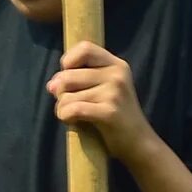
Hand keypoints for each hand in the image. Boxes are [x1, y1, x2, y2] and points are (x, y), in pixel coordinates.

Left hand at [46, 42, 161, 159]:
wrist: (138, 143)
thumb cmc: (116, 116)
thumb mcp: (104, 89)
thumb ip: (79, 80)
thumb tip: (52, 85)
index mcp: (117, 65)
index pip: (85, 48)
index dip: (68, 61)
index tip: (69, 77)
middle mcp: (118, 75)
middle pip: (68, 75)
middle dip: (61, 92)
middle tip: (70, 103)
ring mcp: (115, 93)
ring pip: (67, 95)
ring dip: (62, 107)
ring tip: (72, 115)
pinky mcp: (110, 112)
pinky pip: (73, 109)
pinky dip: (65, 116)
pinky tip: (72, 121)